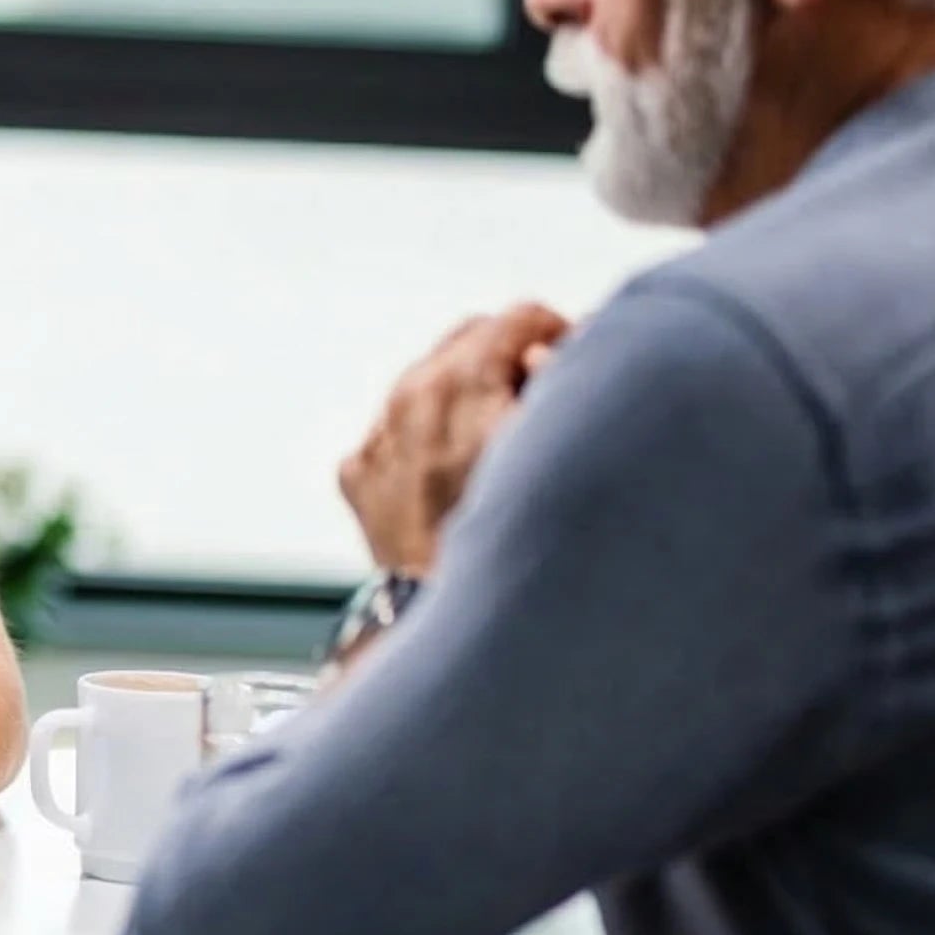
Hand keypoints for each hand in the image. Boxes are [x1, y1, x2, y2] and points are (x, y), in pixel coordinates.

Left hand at [338, 303, 569, 574]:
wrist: (445, 615)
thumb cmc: (517, 539)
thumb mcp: (561, 450)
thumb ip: (562, 384)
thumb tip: (551, 353)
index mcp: (459, 380)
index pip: (519, 319)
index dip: (558, 336)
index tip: (574, 364)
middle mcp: (408, 399)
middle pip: (468, 339)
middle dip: (508, 356)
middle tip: (542, 399)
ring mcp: (378, 439)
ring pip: (428, 384)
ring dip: (465, 396)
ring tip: (500, 443)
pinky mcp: (360, 478)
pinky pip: (396, 434)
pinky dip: (425, 438)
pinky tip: (455, 474)